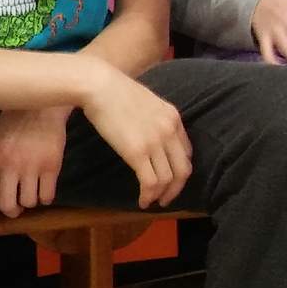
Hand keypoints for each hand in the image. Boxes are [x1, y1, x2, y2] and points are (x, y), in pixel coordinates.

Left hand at [0, 105, 70, 229]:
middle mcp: (10, 165)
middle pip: (7, 205)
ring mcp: (31, 166)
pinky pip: (47, 196)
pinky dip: (47, 196)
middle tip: (17, 207)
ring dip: (31, 201)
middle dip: (12, 211)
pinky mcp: (51, 166)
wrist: (44, 102)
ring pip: (29, 202)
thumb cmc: (17, 119)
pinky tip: (46, 187)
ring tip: (33, 190)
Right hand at [80, 67, 193, 210]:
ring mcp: (155, 142)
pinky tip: (142, 201)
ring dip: (161, 195)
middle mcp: (169, 130)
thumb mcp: (146, 101)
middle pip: (183, 170)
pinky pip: (150, 183)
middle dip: (176, 189)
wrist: (100, 85)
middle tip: (166, 198)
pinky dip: (148, 196)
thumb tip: (149, 134)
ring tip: (151, 201)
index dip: (180, 170)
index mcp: (173, 117)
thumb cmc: (115, 90)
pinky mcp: (137, 152)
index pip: (186, 151)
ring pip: (167, 180)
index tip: (171, 179)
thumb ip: (155, 118)